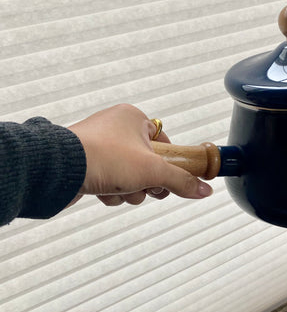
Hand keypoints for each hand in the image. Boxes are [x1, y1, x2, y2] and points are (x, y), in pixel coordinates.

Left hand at [67, 104, 212, 206]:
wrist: (58, 169)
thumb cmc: (104, 158)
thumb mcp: (152, 171)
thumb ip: (181, 181)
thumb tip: (204, 190)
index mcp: (134, 118)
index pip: (164, 142)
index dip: (169, 164)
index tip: (169, 179)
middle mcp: (116, 127)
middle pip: (148, 163)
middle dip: (147, 182)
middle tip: (144, 186)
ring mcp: (99, 145)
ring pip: (129, 175)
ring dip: (129, 190)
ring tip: (120, 190)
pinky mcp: (85, 163)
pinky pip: (109, 180)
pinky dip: (110, 191)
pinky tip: (103, 193)